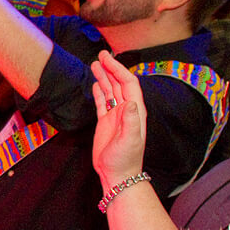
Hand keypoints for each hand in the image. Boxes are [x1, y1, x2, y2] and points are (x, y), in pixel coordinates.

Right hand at [90, 50, 145, 185]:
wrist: (117, 174)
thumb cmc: (125, 159)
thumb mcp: (130, 140)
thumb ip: (131, 121)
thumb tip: (130, 102)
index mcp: (135, 111)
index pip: (128, 84)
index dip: (119, 69)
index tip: (107, 59)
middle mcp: (127, 110)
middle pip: (120, 83)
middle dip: (111, 68)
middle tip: (100, 54)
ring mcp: (116, 115)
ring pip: (110, 90)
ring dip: (104, 77)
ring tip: (94, 64)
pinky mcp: (106, 122)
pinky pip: (103, 102)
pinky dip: (100, 91)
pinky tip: (96, 83)